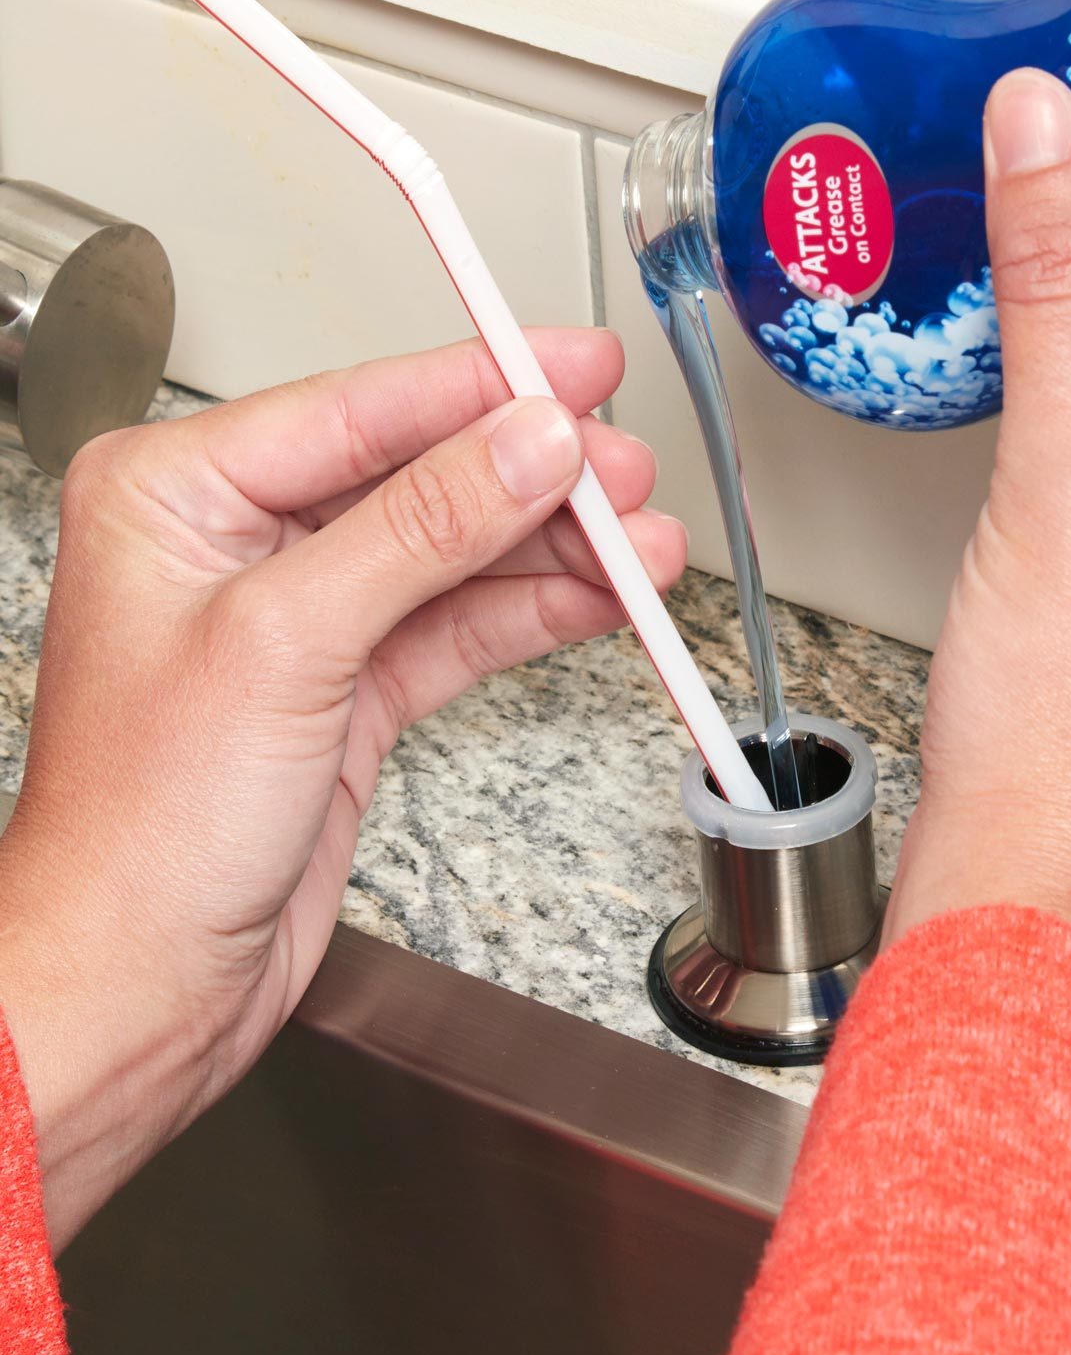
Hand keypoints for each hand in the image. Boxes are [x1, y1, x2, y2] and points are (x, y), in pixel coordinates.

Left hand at [0, 331, 685, 1242]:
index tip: (577, 367)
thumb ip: (419, 530)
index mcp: (180, 494)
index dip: (480, 386)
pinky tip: (602, 601)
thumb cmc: (142, 833)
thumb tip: (524, 442)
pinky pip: (461, 626)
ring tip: (645, 545)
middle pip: (419, 477)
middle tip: (626, 469)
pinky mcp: (353, 688)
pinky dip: (535, 614)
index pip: (357, 410)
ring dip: (554, 551)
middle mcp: (241, 544)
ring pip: (455, 555)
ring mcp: (305, 619)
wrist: (146, 987)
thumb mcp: (288, 644)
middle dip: (533, 477)